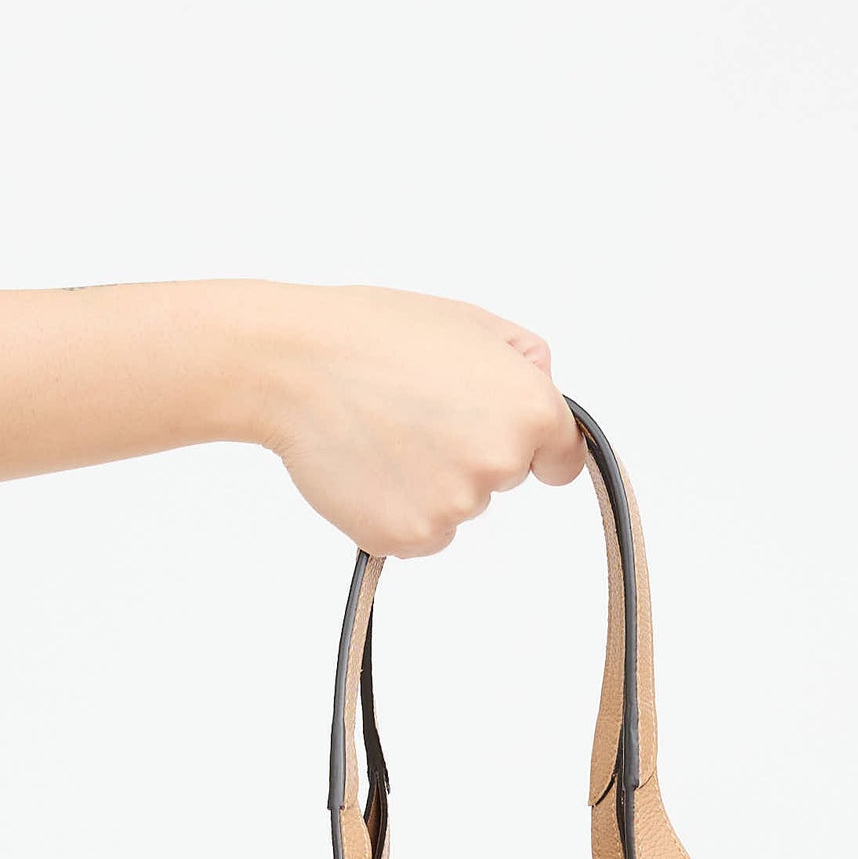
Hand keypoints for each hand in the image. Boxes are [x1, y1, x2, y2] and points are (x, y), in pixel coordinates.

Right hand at [246, 286, 586, 557]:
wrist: (295, 365)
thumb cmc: (374, 334)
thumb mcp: (469, 321)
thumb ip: (524, 360)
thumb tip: (542, 391)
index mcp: (530, 409)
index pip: (562, 458)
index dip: (533, 446)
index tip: (507, 441)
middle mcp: (501, 463)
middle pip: (504, 479)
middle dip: (471, 453)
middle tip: (417, 413)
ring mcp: (455, 506)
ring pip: (458, 506)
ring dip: (430, 482)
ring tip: (385, 432)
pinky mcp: (408, 537)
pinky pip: (419, 533)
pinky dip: (396, 509)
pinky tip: (369, 466)